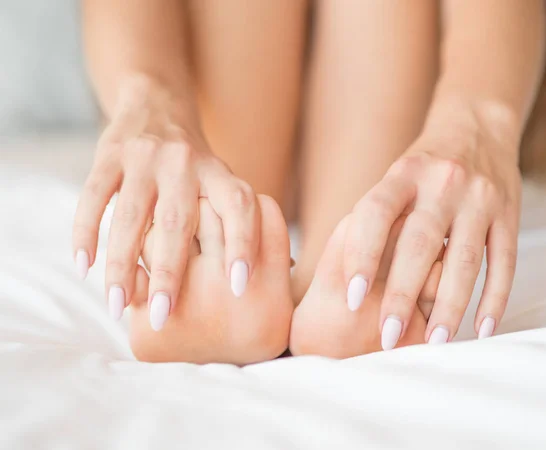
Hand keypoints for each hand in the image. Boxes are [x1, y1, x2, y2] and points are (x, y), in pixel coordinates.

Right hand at [72, 76, 258, 329]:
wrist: (157, 105)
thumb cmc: (198, 167)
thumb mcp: (225, 184)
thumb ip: (247, 225)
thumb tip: (287, 272)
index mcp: (220, 174)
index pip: (239, 208)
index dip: (243, 245)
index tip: (240, 288)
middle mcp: (186, 164)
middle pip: (177, 222)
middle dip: (168, 273)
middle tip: (164, 317)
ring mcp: (145, 158)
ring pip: (130, 215)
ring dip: (121, 264)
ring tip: (116, 306)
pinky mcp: (109, 154)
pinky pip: (94, 196)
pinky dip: (87, 232)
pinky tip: (84, 267)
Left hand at [342, 99, 521, 344]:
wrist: (477, 128)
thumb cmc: (422, 169)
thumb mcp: (395, 179)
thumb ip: (376, 219)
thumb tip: (350, 280)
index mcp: (403, 173)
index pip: (376, 214)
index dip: (362, 257)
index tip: (352, 298)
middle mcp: (443, 183)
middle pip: (420, 244)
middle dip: (403, 295)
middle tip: (388, 337)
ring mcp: (480, 197)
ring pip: (465, 260)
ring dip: (449, 306)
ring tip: (436, 342)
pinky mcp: (509, 213)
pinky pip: (504, 261)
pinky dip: (494, 298)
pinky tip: (482, 329)